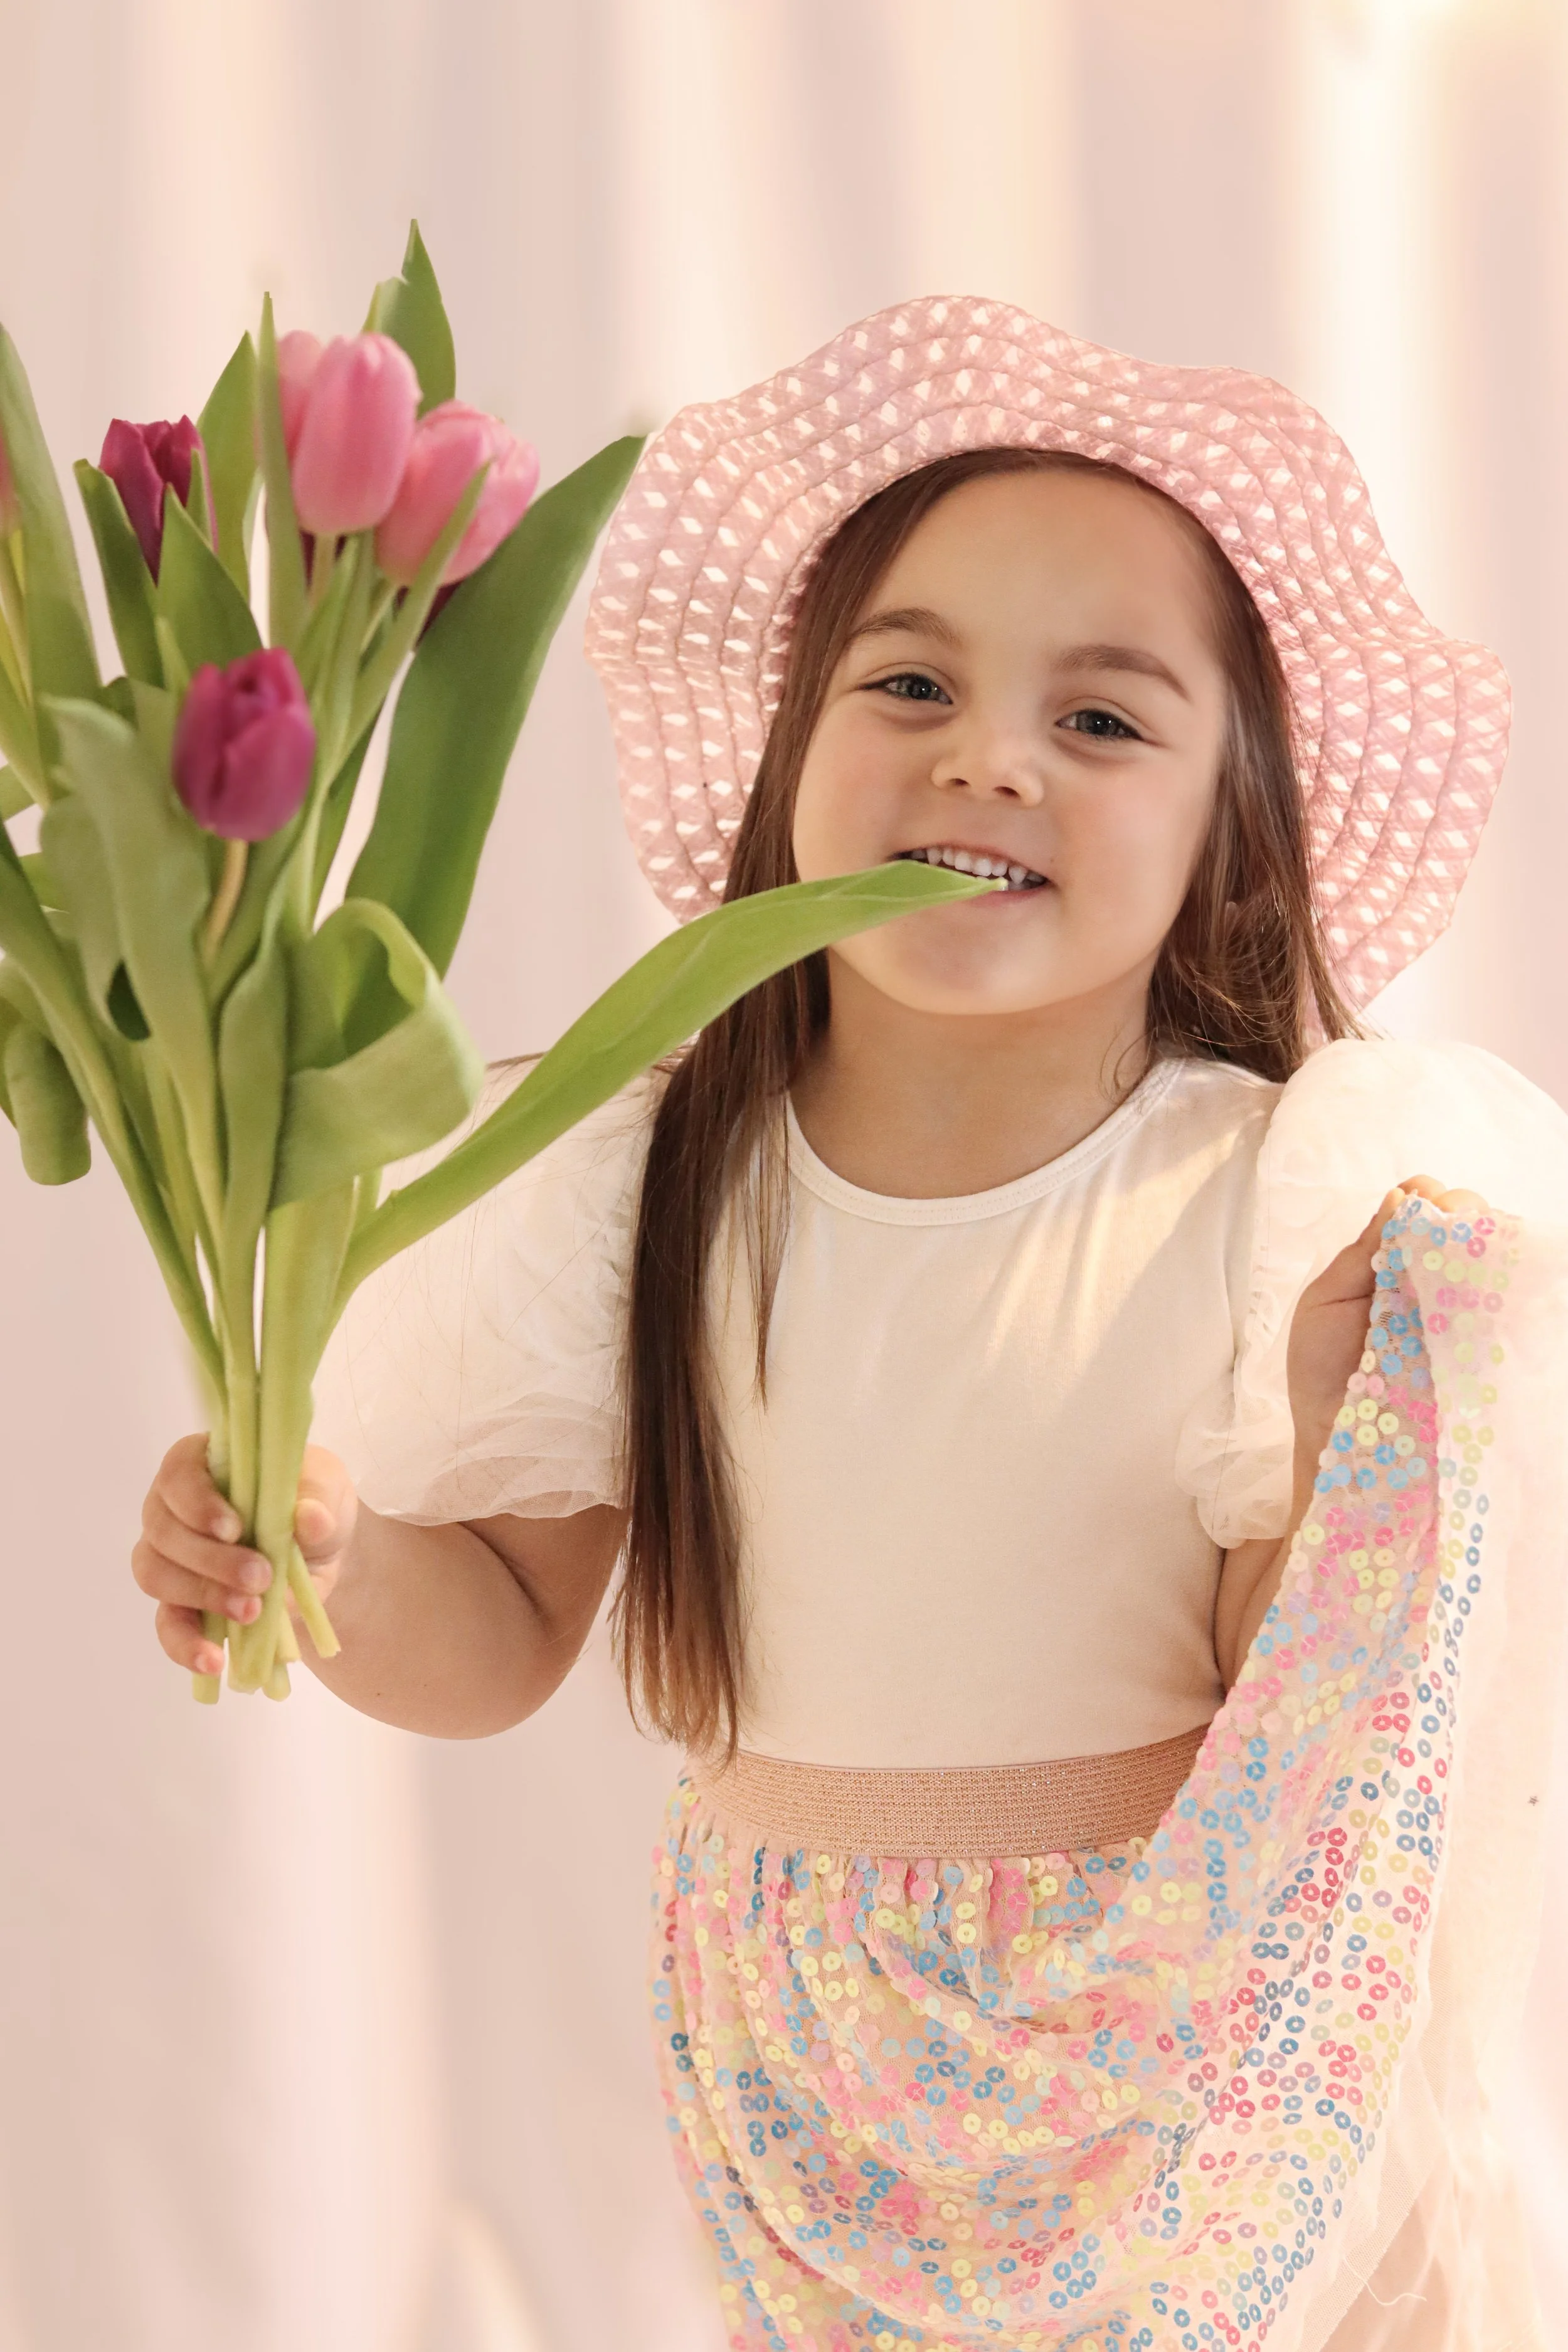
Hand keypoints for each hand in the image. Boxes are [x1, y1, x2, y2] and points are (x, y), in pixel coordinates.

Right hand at [133, 1434, 357, 1677]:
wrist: (324, 1552)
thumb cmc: (313, 1501)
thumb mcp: (328, 1486)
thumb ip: (318, 1496)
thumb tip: (309, 1519)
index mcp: (202, 1464)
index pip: (178, 1473)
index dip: (198, 1502)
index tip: (235, 1527)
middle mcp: (172, 1508)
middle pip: (163, 1532)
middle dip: (210, 1559)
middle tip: (260, 1576)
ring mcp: (170, 1557)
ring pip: (157, 1576)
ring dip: (202, 1596)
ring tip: (252, 1611)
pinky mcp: (181, 1604)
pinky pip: (167, 1625)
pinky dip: (186, 1645)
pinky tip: (214, 1661)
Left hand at [1285, 1172, 1488, 1468]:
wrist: (1333, 1437)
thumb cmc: (1321, 1369)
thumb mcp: (1326, 1301)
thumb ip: (1363, 1252)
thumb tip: (1400, 1196)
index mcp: (1389, 1260)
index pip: (1421, 1207)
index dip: (1427, 1196)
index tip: (1420, 1200)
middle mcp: (1429, 1278)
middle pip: (1465, 1222)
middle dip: (1462, 1208)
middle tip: (1446, 1221)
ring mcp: (1456, 1310)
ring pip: (1490, 1256)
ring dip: (1484, 1240)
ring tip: (1465, 1249)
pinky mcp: (1477, 1346)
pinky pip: (1503, 1307)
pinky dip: (1503, 1286)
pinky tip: (1488, 1281)